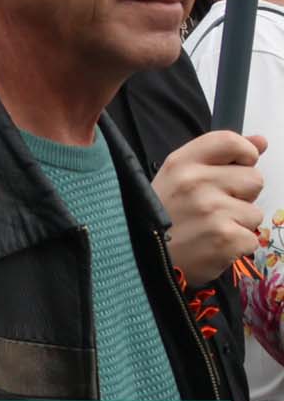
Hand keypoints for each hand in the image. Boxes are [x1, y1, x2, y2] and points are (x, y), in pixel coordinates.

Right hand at [157, 130, 269, 283]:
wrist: (139, 258)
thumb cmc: (161, 215)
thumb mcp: (178, 177)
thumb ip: (220, 157)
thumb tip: (261, 141)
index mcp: (181, 163)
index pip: (231, 142)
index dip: (245, 154)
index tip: (237, 168)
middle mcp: (196, 182)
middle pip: (254, 178)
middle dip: (242, 195)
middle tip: (215, 207)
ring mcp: (212, 211)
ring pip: (255, 213)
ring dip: (239, 223)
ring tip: (210, 228)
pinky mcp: (226, 239)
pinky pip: (253, 239)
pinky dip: (238, 246)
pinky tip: (214, 246)